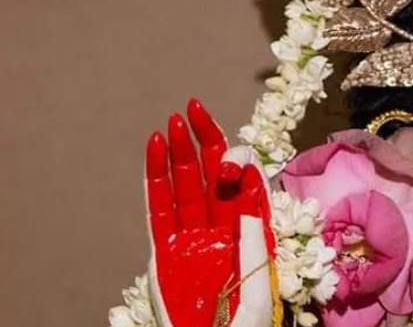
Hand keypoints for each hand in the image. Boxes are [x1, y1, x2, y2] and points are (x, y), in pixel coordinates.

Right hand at [145, 99, 274, 326]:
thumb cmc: (247, 325)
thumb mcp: (260, 280)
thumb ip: (253, 235)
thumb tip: (247, 186)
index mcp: (252, 229)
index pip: (244, 181)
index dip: (237, 159)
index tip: (232, 150)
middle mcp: (222, 227)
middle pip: (211, 173)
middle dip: (203, 141)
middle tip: (193, 108)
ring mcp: (193, 238)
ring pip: (183, 185)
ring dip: (176, 154)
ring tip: (170, 124)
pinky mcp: (167, 252)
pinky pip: (159, 209)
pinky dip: (154, 180)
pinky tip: (153, 153)